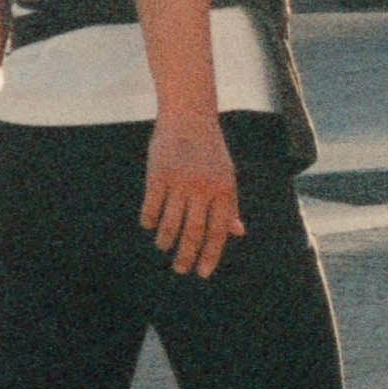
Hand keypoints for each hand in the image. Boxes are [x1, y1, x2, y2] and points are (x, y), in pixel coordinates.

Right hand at [143, 115, 243, 277]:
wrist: (189, 115)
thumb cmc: (209, 150)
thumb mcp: (226, 174)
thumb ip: (230, 205)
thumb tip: (237, 233)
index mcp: (224, 189)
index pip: (218, 232)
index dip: (210, 255)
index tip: (202, 272)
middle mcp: (203, 188)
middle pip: (194, 233)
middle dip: (186, 256)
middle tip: (180, 270)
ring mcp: (180, 181)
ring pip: (171, 224)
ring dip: (166, 241)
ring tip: (163, 246)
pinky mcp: (158, 174)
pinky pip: (152, 208)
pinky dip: (150, 221)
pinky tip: (150, 225)